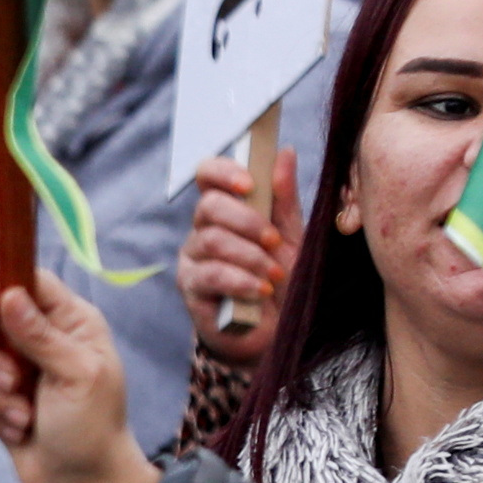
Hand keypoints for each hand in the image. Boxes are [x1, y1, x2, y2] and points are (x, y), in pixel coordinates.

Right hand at [0, 271, 159, 482]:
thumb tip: (8, 294)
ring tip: (22, 417)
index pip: (24, 279)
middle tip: (14, 383)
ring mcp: (17, 368)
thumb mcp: (76, 376)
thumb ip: (41, 335)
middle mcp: (41, 338)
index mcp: (70, 322)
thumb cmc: (92, 429)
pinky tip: (18, 430)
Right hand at [179, 152, 298, 368]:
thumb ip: (284, 197)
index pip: (207, 176)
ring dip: (250, 256)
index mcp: (224, 211)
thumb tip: (284, 152)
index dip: (223, 172)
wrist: (276, 331)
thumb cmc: (281, 280)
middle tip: (272, 240)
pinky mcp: (191, 289)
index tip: (248, 184)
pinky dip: (242, 280)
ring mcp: (193, 260)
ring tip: (274, 273)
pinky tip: (262, 289)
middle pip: (209, 207)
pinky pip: (212, 274)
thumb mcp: (290, 235)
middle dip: (247, 221)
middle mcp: (201, 231)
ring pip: (211, 240)